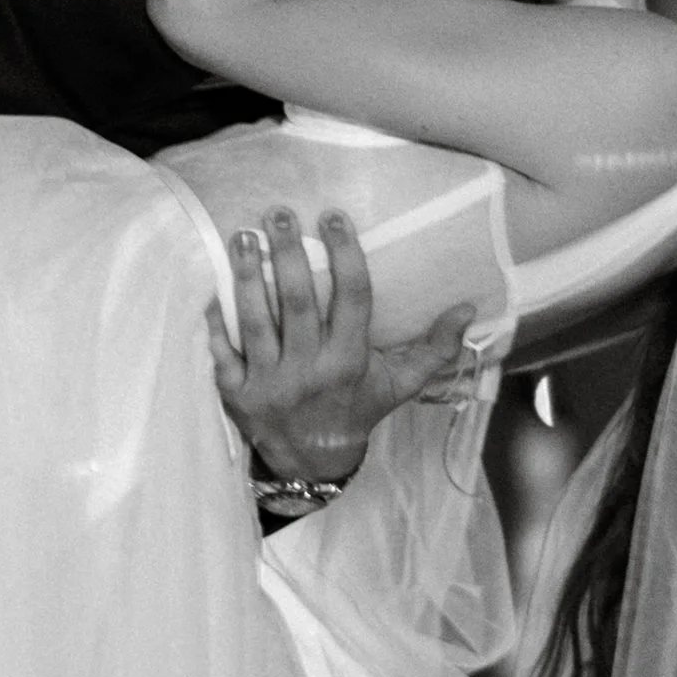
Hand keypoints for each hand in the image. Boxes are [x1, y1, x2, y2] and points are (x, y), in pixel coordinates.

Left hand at [209, 206, 478, 484]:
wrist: (311, 464)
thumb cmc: (356, 410)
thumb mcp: (399, 385)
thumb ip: (435, 348)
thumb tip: (468, 307)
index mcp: (349, 363)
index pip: (351, 299)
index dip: (345, 254)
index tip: (334, 216)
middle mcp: (308, 372)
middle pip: (298, 303)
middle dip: (288, 254)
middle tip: (278, 212)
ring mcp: (269, 383)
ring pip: (255, 321)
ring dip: (247, 276)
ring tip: (243, 236)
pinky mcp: (236, 394)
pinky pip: (220, 352)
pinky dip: (213, 321)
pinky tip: (208, 285)